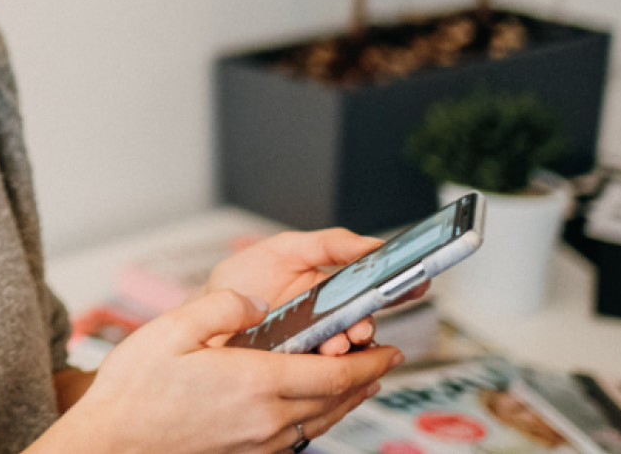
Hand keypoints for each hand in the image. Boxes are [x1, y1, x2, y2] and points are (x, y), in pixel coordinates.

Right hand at [50, 288, 402, 453]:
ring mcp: (257, 444)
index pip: (332, 373)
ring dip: (347, 402)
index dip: (369, 361)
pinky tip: (314, 410)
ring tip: (361, 383)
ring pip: (321, 423)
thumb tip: (256, 302)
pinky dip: (319, 420)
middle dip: (366, 379)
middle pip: (336, 401)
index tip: (391, 350)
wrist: (111, 444)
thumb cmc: (134, 389)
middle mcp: (266, 420)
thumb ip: (222, 307)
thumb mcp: (173, 329)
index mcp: (254, 382)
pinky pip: (297, 438)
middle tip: (385, 361)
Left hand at [200, 229, 427, 354]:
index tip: (414, 284)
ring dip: (348, 350)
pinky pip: (327, 376)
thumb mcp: (283, 250)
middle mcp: (328, 321)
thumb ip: (328, 243)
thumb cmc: (241, 282)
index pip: (372, 289)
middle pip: (365, 325)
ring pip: (350, 354)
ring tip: (333, 344)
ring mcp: (316, 348)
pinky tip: (321, 362)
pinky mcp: (301, 371)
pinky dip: (330, 371)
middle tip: (359, 327)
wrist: (205, 317)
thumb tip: (372, 243)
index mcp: (328, 289)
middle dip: (367, 325)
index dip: (396, 288)